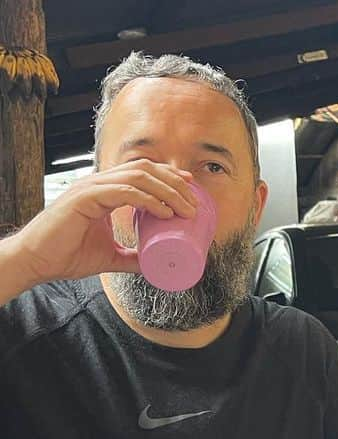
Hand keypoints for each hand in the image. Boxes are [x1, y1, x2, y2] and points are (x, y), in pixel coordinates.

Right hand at [5, 159, 197, 286]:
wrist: (39, 261)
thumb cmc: (68, 255)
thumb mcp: (111, 257)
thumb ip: (132, 258)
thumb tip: (155, 265)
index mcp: (104, 191)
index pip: (141, 173)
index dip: (168, 177)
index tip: (191, 189)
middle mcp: (99, 183)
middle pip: (145, 169)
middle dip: (175, 183)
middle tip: (195, 204)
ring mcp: (91, 188)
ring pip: (138, 177)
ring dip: (168, 192)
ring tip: (186, 211)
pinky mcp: (85, 198)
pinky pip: (123, 192)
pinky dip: (148, 200)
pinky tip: (164, 213)